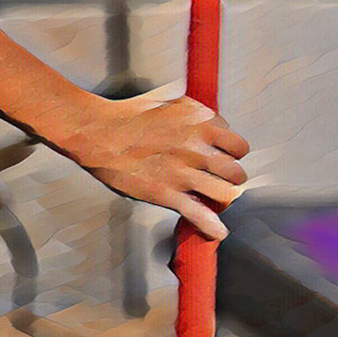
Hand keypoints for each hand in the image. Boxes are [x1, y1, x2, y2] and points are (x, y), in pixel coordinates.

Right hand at [60, 88, 249, 240]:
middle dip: (232, 178)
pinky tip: (217, 232)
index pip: (237, 144)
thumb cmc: (130, 116)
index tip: (225, 158)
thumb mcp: (171, 104)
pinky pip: (198, 214)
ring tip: (218, 200)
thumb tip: (209, 127)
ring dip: (224, 199)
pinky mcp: (166, 193)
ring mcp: (183, 172)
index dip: (233, 153)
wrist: (99, 132)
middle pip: (236, 172)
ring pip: (225, 193)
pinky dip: (211, 226)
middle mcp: (197, 147)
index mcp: (200, 122)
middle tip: (223, 181)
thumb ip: (195, 117)